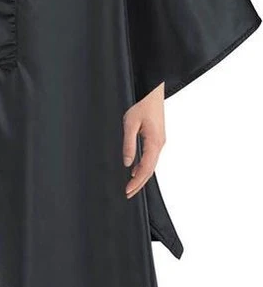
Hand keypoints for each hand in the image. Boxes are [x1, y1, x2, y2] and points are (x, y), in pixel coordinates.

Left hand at [122, 81, 165, 198]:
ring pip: (151, 165)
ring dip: (141, 176)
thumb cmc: (142, 104)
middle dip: (139, 183)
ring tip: (131, 187)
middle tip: (128, 194)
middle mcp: (160, 144)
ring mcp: (160, 141)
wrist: (153, 91)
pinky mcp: (157, 138)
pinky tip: (136, 171)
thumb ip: (129, 144)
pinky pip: (151, 157)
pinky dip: (144, 167)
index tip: (128, 190)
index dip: (137, 181)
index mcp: (154, 142)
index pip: (146, 168)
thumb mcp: (130, 123)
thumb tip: (127, 163)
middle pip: (150, 170)